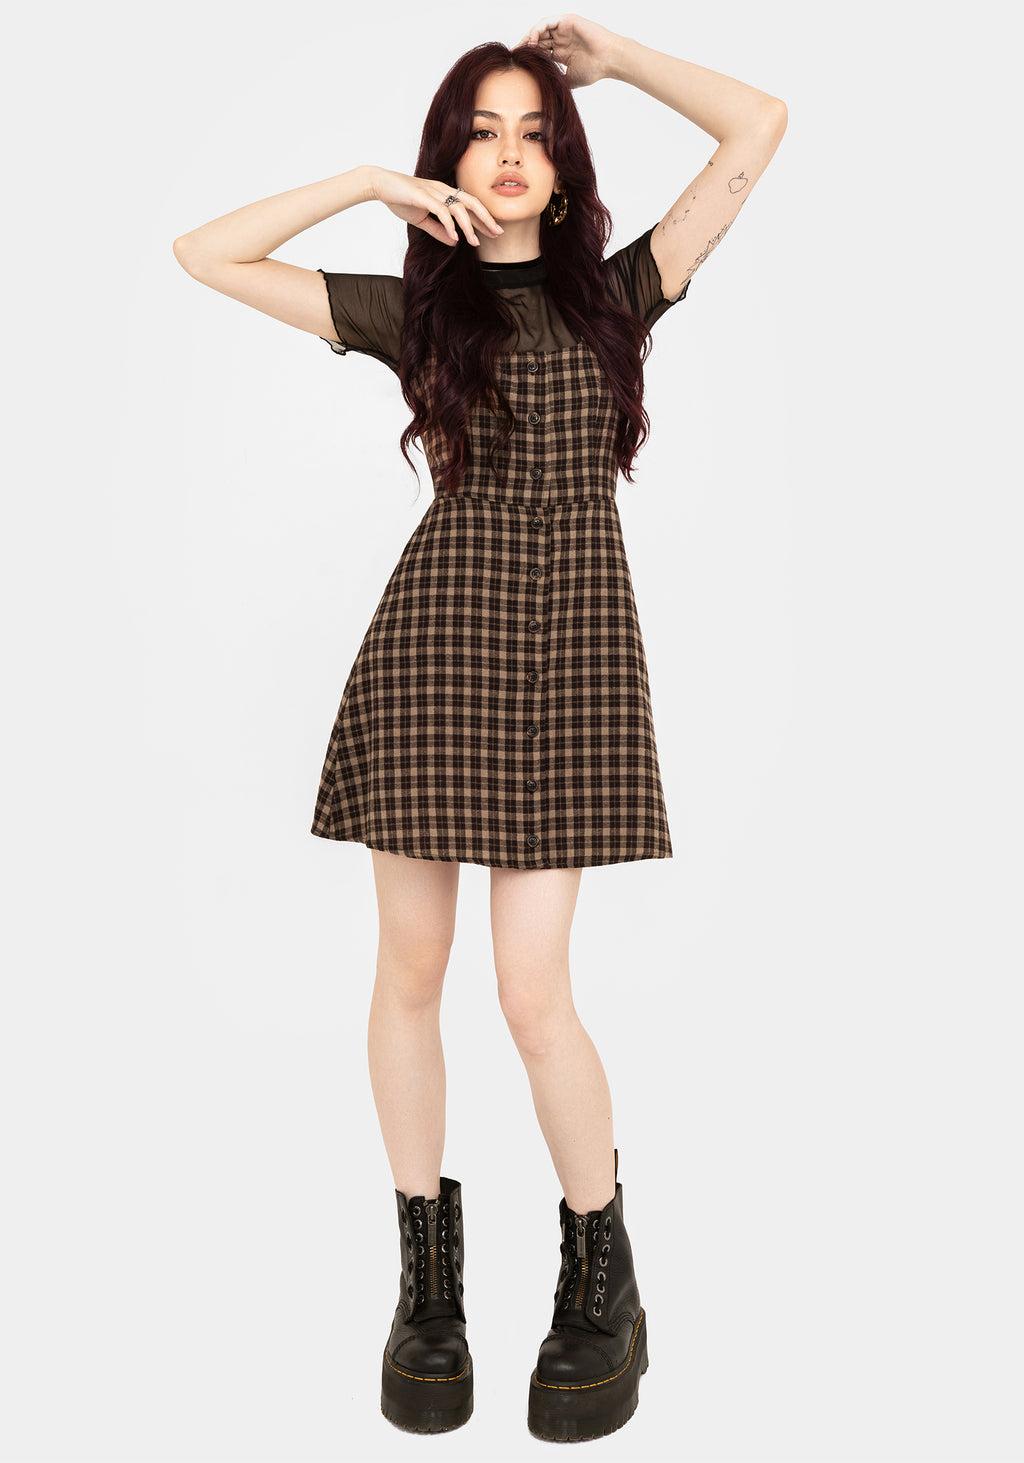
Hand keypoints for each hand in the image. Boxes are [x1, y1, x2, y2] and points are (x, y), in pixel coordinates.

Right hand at [366, 167, 503, 246]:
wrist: (379, 185)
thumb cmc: (400, 199)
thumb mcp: (422, 219)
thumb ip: (438, 230)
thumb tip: (454, 242)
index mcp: (444, 193)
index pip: (469, 206)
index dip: (483, 218)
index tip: (495, 232)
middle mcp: (442, 190)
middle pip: (471, 202)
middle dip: (486, 218)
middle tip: (498, 233)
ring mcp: (433, 192)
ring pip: (458, 208)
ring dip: (469, 226)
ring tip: (475, 242)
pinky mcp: (422, 195)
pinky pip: (441, 210)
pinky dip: (449, 224)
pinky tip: (455, 237)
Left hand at [514, 13, 619, 87]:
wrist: (609, 60)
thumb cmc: (595, 70)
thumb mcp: (570, 79)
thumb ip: (558, 81)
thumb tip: (544, 92)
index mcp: (562, 52)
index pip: (541, 51)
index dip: (529, 56)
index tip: (518, 64)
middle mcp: (561, 39)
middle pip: (538, 39)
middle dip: (525, 46)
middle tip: (514, 55)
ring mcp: (564, 29)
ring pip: (541, 29)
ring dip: (530, 38)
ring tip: (523, 49)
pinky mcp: (567, 21)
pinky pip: (548, 22)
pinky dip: (538, 30)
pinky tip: (533, 41)